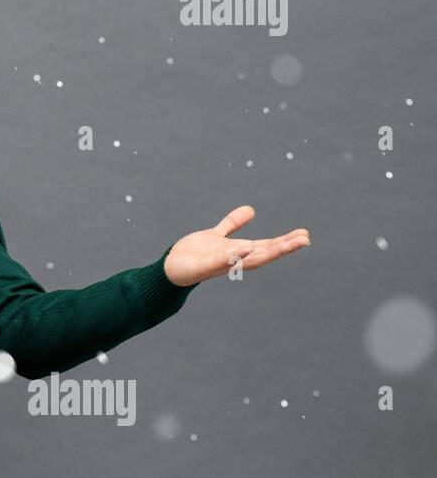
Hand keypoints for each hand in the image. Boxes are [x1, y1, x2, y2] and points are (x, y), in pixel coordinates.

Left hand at [164, 205, 308, 286]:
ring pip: (248, 259)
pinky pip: (221, 262)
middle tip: (305, 239)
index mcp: (238, 252)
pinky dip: (234, 256)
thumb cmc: (196, 254)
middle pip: (264, 253)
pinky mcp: (203, 267)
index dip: (285, 242)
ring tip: (286, 244)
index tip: (304, 235)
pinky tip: (246, 248)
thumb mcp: (217, 235)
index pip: (267, 246)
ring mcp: (220, 265)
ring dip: (267, 252)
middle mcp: (234, 260)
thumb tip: (251, 209)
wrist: (171, 268)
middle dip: (284, 247)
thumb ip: (233, 224)